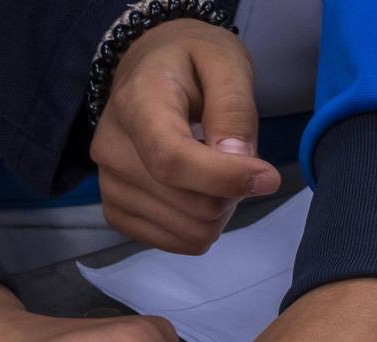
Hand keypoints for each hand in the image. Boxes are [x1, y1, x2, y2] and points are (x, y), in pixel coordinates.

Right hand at [91, 19, 279, 253]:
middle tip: (238, 160)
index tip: (268, 177)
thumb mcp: (225, 63)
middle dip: (232, 192)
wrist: (147, 71)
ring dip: (219, 210)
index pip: (173, 160)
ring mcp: (108, 187)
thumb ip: (234, 108)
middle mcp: (111, 150)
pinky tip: (197, 191)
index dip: (225, 178)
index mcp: (136, 104)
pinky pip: (176, 243)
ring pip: (189, 231)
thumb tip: (238, 160)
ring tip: (216, 173)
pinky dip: (200, 225)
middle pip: (190, 205)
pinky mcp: (116, 213)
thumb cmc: (190, 63)